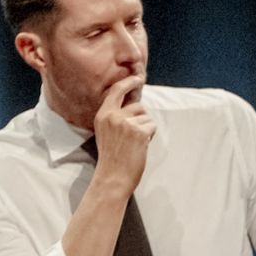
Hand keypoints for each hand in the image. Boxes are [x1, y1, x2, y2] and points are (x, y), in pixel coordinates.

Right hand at [90, 75, 154, 193]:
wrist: (112, 178)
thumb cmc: (112, 158)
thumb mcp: (107, 133)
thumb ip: (116, 117)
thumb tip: (136, 104)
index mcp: (103, 115)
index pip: (117, 91)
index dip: (129, 82)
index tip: (137, 78)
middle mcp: (113, 116)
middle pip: (138, 106)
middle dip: (141, 118)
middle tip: (134, 136)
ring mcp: (126, 123)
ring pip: (146, 116)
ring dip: (145, 128)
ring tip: (134, 144)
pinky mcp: (139, 132)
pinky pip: (152, 126)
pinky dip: (150, 136)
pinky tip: (140, 147)